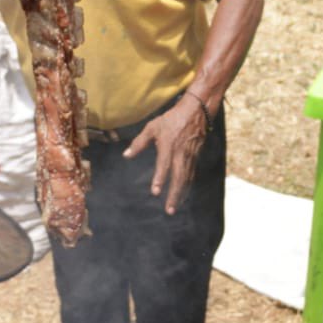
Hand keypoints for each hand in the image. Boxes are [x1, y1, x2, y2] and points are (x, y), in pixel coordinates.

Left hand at [123, 95, 206, 213]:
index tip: (155, 192)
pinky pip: (191, 175)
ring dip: (181, 194)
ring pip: (186, 179)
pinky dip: (187, 187)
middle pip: (179, 177)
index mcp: (168, 145)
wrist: (196, 112)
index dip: (160, 178)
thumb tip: (126, 155)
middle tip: (169, 210)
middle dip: (174, 195)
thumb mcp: (152, 127)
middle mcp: (180, 153)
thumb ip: (139, 143)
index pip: (164, 165)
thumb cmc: (171, 119)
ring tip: (174, 207)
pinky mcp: (195, 157)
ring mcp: (189, 156)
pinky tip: (183, 195)